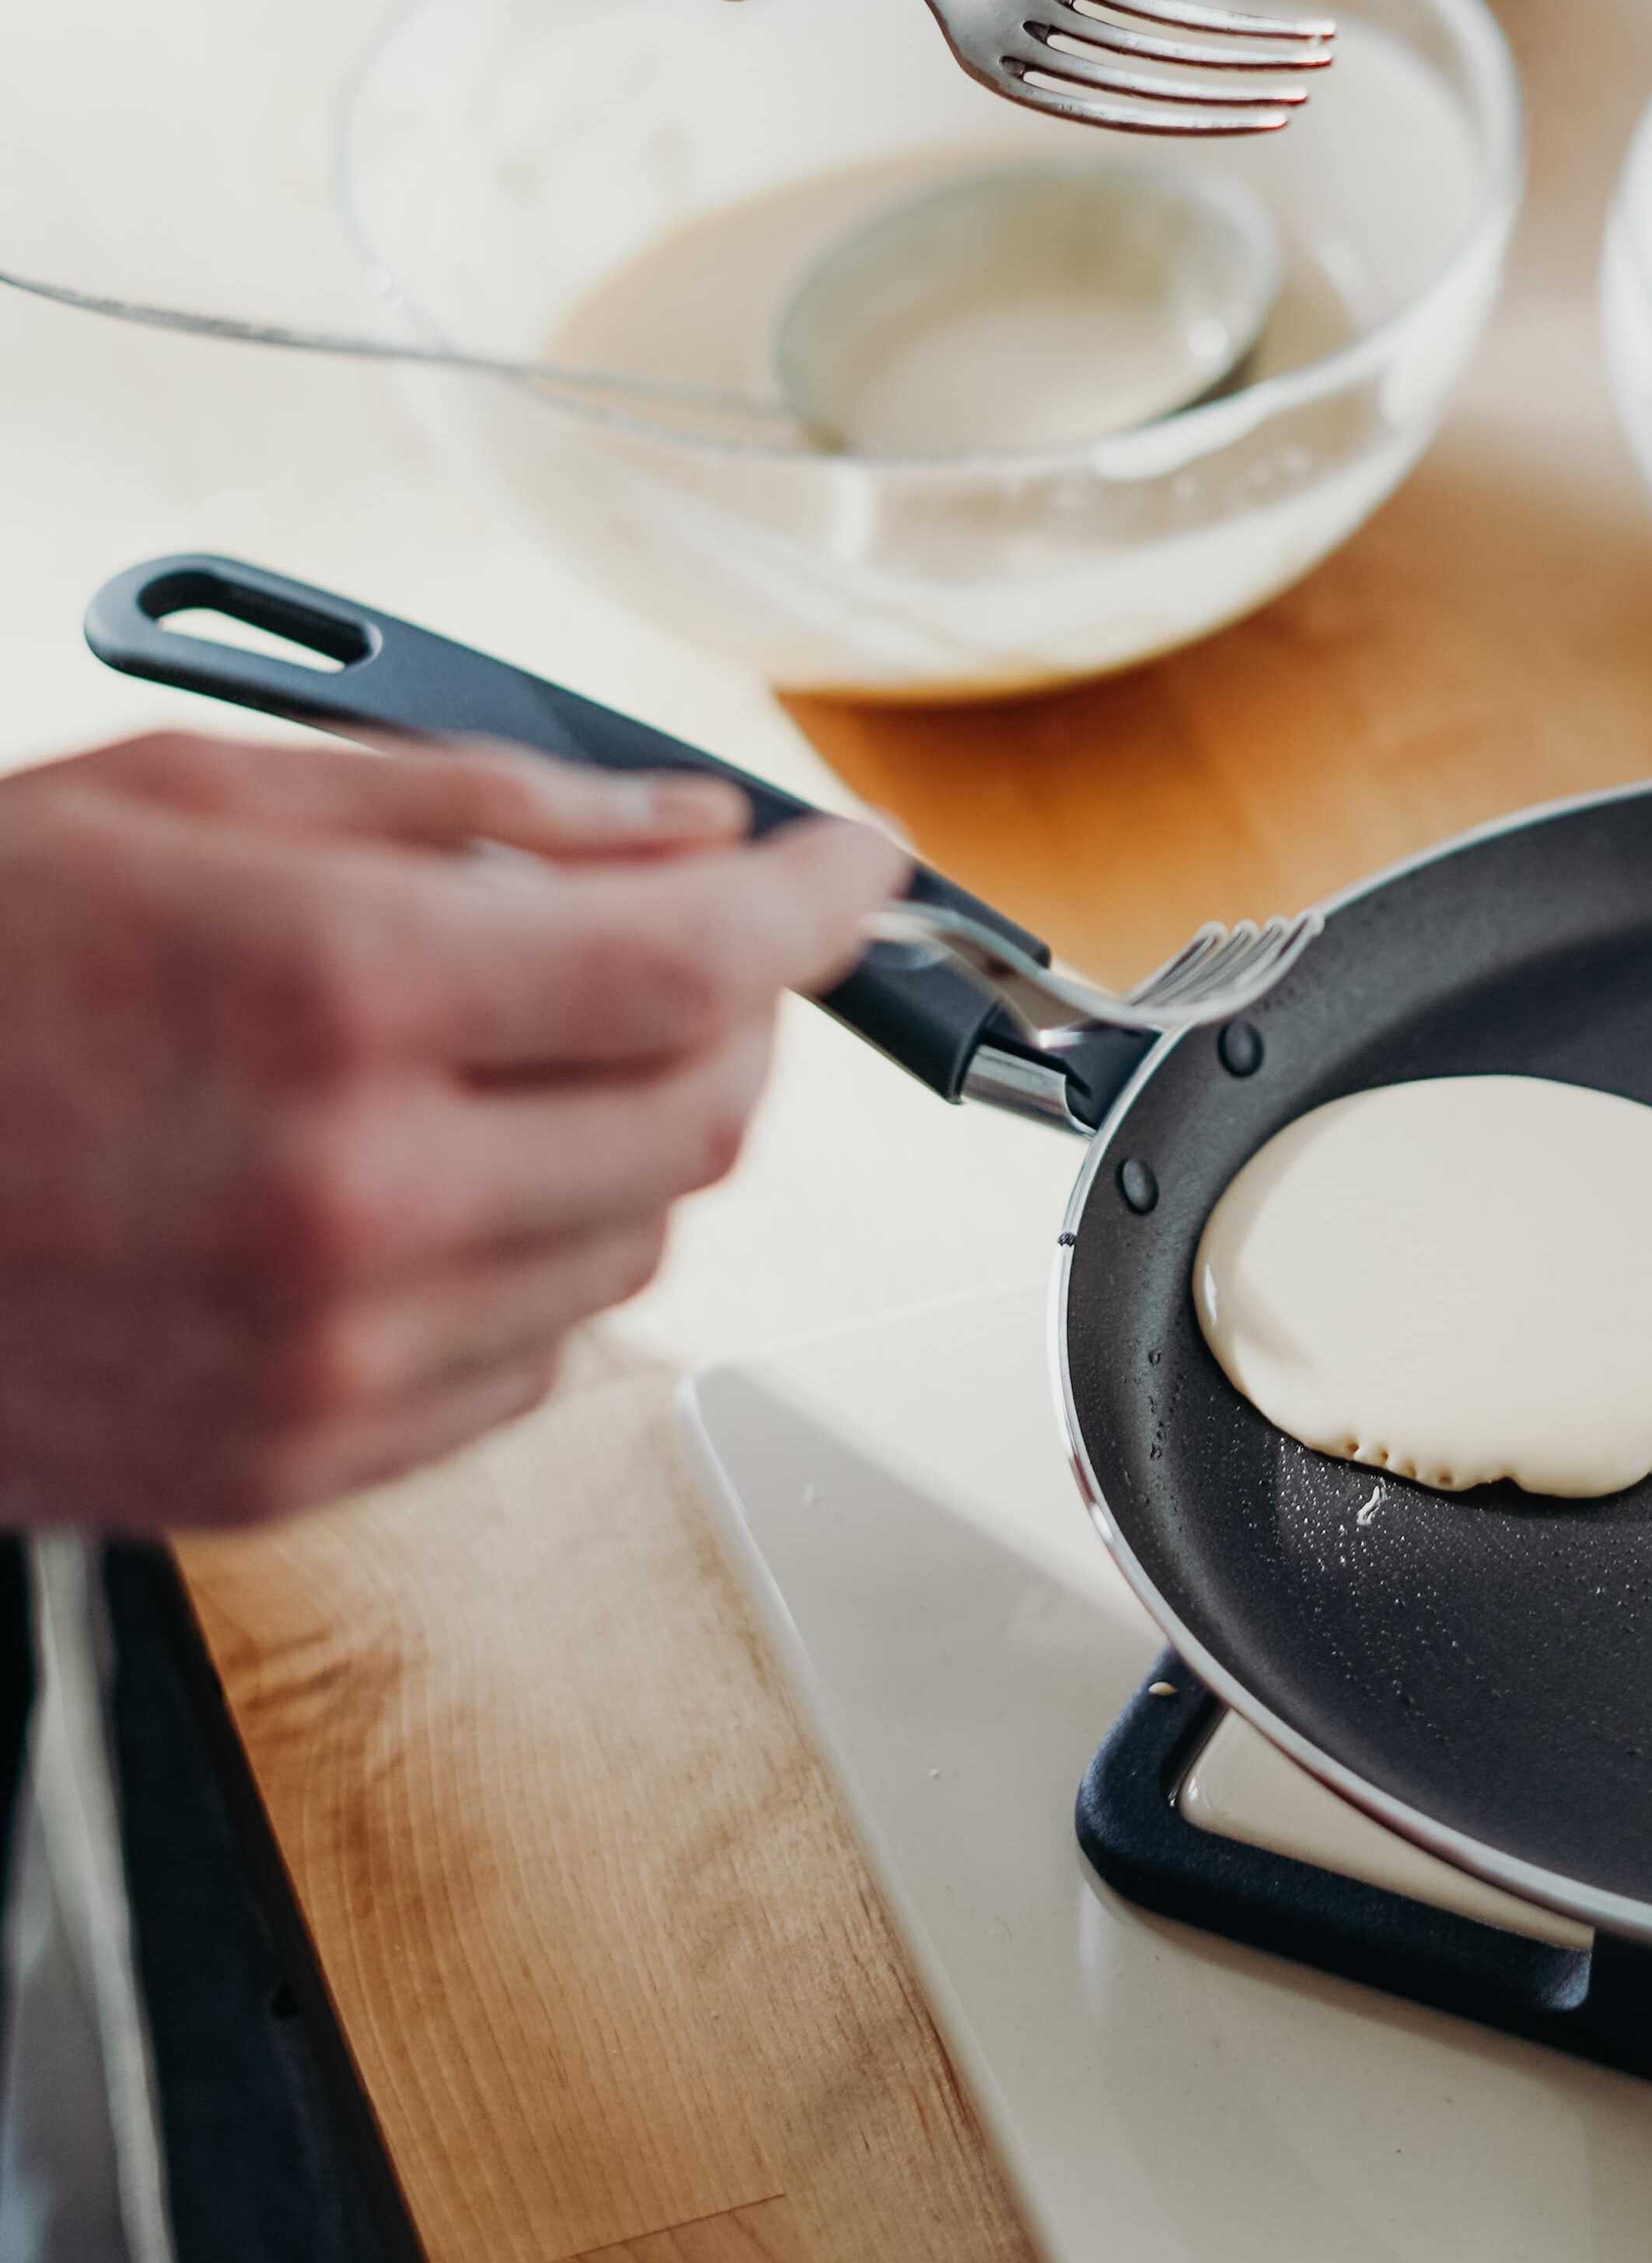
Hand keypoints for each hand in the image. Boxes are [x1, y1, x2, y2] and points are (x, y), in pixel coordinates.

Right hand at [0, 732, 903, 1528]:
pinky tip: (429, 1181)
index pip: (703, 962)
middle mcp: (357, 1197)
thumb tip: (685, 829)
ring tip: (509, 1056)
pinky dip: (537, 1258)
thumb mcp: (188, 799)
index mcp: (338, 996)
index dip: (817, 903)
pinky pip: (533, 1358)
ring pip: (638, 1243)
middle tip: (679, 945)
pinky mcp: (290, 1462)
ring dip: (630, 1135)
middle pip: (704, 1116)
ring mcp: (328, 1355)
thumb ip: (480, 813)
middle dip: (731, 1014)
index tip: (852, 868)